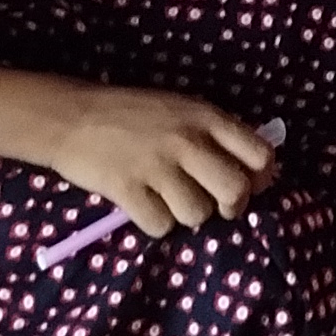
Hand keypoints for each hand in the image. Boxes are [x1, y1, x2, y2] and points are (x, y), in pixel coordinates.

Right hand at [40, 82, 276, 236]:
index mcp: (206, 117)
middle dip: (231, 206)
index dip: (261, 178)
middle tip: (214, 204)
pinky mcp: (127, 190)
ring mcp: (156, 166)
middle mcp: (187, 141)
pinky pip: (161, 226)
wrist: (74, 116)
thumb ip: (215, 133)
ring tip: (170, 200)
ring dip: (187, 215)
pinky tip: (145, 205)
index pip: (259, 153)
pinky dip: (156, 223)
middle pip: (235, 190)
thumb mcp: (183, 109)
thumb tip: (251, 170)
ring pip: (197, 214)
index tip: (249, 185)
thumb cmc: (133, 113)